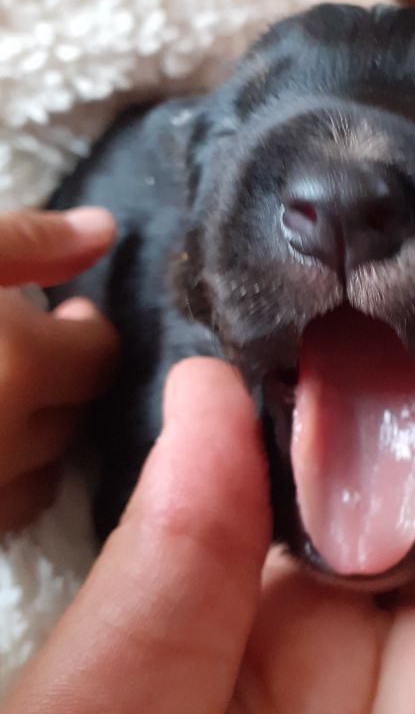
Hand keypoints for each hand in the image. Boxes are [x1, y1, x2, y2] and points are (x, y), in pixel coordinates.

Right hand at [0, 208, 117, 529]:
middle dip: (56, 387)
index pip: (98, 357)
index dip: (82, 335)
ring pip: (32, 481)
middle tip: (15, 353)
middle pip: (70, 420)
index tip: (59, 318)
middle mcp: (3, 442)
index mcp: (15, 366)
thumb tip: (105, 231)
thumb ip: (30, 241)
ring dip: (26, 446)